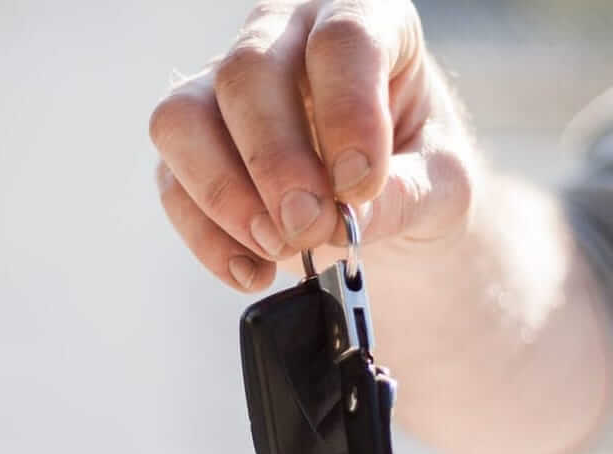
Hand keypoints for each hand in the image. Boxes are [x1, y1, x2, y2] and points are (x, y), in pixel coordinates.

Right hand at [150, 0, 474, 290]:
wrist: (382, 199)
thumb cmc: (417, 167)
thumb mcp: (440, 184)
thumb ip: (403, 196)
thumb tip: (341, 219)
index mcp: (363, 18)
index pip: (341, 40)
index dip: (348, 113)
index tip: (360, 186)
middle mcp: (283, 37)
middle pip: (247, 73)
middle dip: (276, 162)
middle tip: (310, 228)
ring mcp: (224, 85)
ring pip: (184, 117)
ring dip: (225, 194)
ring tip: (277, 248)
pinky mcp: (191, 143)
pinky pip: (171, 181)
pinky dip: (208, 236)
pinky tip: (253, 269)